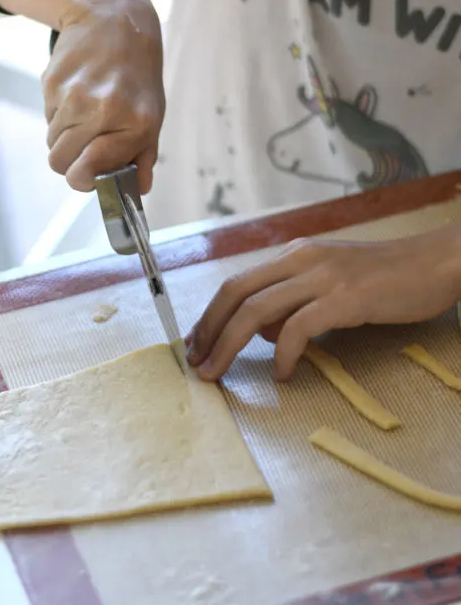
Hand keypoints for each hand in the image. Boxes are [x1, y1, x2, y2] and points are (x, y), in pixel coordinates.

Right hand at [42, 0, 164, 193]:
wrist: (113, 18)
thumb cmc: (136, 73)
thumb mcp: (153, 113)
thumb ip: (144, 155)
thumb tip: (138, 191)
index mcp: (134, 124)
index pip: (86, 172)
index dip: (83, 179)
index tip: (87, 174)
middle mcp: (103, 110)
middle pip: (59, 162)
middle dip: (69, 159)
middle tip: (85, 143)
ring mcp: (74, 95)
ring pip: (51, 141)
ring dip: (65, 134)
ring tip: (86, 110)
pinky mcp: (51, 82)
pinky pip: (47, 116)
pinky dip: (58, 112)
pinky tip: (77, 91)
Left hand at [187, 225, 460, 381]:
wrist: (433, 264)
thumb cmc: (385, 279)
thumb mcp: (330, 282)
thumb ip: (294, 301)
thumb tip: (260, 331)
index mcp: (294, 255)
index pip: (237, 283)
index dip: (210, 315)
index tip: (197, 344)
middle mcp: (301, 259)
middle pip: (236, 293)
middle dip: (209, 330)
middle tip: (197, 365)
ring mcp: (323, 277)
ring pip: (257, 310)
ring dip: (230, 344)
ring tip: (218, 373)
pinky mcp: (346, 298)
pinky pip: (299, 327)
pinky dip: (282, 353)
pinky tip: (281, 373)